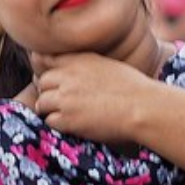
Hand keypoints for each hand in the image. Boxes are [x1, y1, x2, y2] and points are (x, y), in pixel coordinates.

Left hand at [29, 51, 159, 146]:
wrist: (142, 107)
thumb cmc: (133, 88)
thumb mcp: (106, 64)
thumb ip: (85, 64)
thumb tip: (72, 70)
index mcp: (78, 60)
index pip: (45, 59)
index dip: (47, 71)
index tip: (53, 80)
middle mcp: (67, 77)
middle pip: (42, 82)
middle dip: (49, 91)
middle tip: (62, 101)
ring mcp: (65, 99)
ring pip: (42, 102)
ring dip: (51, 109)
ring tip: (67, 114)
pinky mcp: (67, 119)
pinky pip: (49, 121)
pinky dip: (58, 123)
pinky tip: (72, 124)